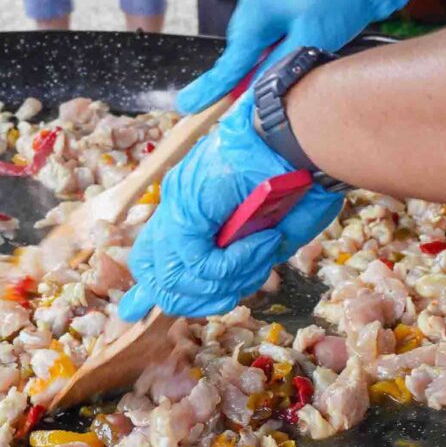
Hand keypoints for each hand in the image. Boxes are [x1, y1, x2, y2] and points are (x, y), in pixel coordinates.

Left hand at [117, 94, 345, 319]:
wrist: (306, 134)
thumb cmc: (299, 174)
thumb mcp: (269, 226)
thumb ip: (245, 258)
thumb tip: (233, 285)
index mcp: (192, 205)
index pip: (151, 257)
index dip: (156, 290)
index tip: (139, 312)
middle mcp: (178, 202)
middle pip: (158, 276)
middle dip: (197, 299)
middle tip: (234, 291)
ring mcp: (180, 202)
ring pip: (180, 277)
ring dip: (229, 280)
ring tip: (262, 254)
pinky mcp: (189, 205)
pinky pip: (199, 261)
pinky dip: (235, 263)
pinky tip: (262, 242)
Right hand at [177, 0, 417, 110]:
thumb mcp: (313, 40)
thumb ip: (279, 68)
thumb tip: (257, 94)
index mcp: (256, 7)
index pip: (231, 60)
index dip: (212, 87)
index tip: (189, 104)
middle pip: (246, 44)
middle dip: (255, 66)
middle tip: (267, 88)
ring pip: (263, 29)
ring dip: (275, 46)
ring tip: (306, 49)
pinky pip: (275, 12)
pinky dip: (284, 28)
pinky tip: (308, 30)